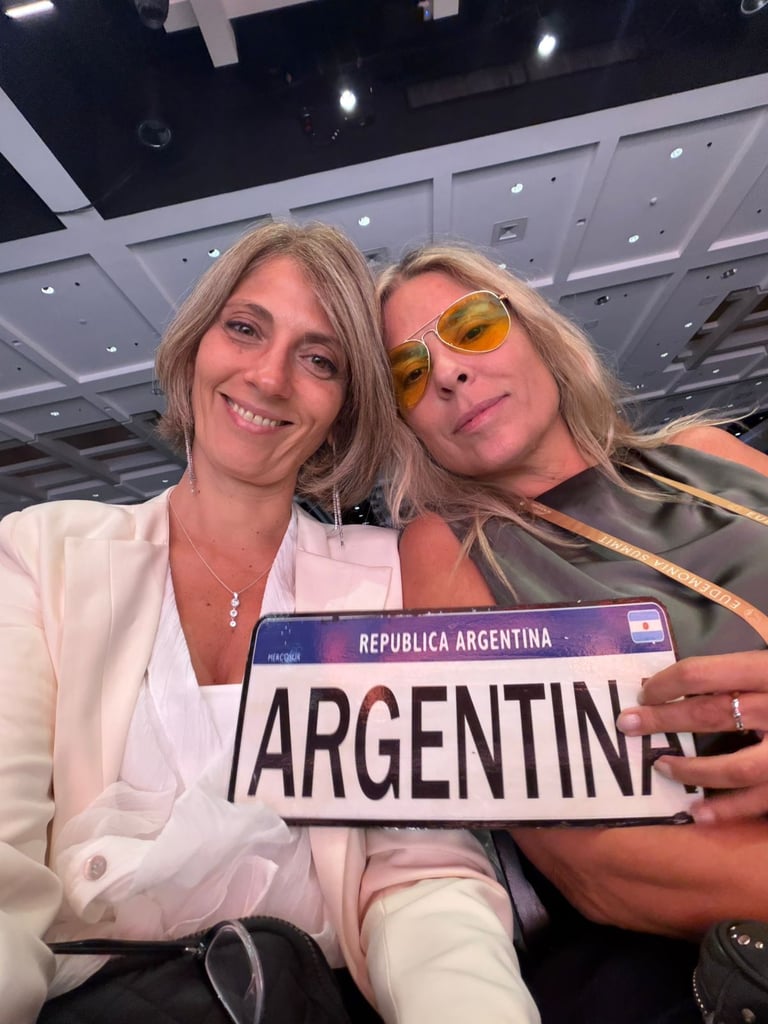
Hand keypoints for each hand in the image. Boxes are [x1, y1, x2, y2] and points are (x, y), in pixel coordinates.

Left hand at [616, 650, 767, 823]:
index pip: (702, 673)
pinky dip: (727, 810)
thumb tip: (692, 681)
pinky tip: (698, 813)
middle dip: (661, 721)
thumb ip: (749, 671)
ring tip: (662, 768)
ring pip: (733, 766)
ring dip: (691, 769)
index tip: (644, 692)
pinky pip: (760, 801)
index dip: (666, 683)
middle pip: (708, 713)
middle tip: (627, 726)